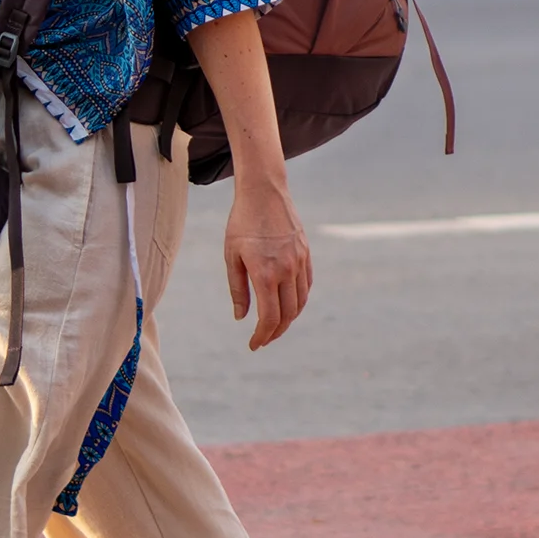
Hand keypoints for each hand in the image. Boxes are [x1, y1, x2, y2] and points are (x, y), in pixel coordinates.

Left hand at [224, 178, 312, 349]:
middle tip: (263, 339)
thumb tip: (241, 317)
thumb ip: (238, 289)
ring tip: (275, 325)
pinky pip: (307, 285)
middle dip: (275, 332)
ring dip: (289, 319)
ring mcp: (299, 262)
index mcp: (265, 274)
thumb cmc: (241, 223)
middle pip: (287, 315)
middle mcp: (286, 271)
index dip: (262, 336)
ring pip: (300, 303)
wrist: (264, 192)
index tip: (253, 345)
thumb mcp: (232, 256)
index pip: (269, 318)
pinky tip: (288, 304)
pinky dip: (299, 300)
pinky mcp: (306, 254)